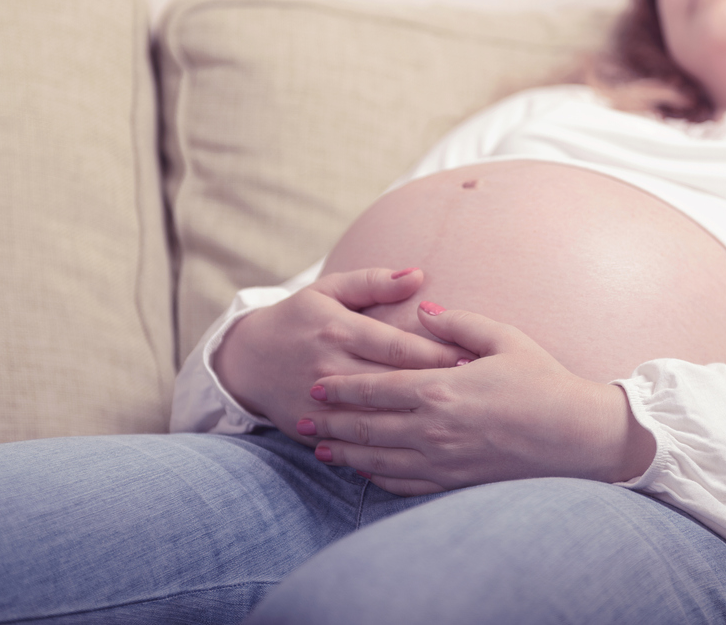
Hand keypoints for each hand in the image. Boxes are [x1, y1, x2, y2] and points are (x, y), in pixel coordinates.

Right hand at [213, 268, 473, 444]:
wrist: (246, 361)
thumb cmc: (300, 319)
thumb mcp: (330, 290)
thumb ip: (374, 282)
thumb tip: (418, 275)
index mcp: (339, 331)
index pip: (399, 347)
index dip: (439, 355)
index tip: (475, 360)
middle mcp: (329, 368)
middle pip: (394, 385)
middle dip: (437, 389)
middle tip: (479, 395)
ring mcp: (319, 404)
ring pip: (377, 419)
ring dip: (417, 422)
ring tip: (457, 423)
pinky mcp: (311, 430)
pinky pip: (355, 444)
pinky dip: (386, 448)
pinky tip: (420, 450)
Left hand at [302, 302, 656, 494]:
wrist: (577, 435)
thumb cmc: (544, 382)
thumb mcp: (504, 339)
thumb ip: (457, 323)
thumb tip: (423, 309)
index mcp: (441, 389)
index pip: (376, 388)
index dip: (342, 388)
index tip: (318, 385)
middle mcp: (433, 429)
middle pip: (366, 427)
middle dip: (331, 423)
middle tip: (302, 419)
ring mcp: (442, 461)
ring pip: (378, 460)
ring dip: (346, 454)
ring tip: (321, 449)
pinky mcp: (455, 483)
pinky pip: (403, 485)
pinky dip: (377, 478)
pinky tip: (365, 472)